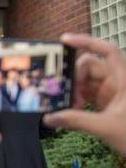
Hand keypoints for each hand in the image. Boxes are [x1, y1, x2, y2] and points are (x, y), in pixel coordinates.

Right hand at [43, 34, 125, 154]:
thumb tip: (49, 118)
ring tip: (68, 106)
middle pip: (91, 66)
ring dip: (74, 90)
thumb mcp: (106, 128)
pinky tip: (70, 110)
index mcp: (125, 80)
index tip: (64, 40)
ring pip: (87, 81)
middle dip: (75, 77)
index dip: (87, 41)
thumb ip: (76, 121)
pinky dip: (77, 100)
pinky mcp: (109, 104)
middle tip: (65, 93)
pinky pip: (88, 94)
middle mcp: (119, 81)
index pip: (107, 51)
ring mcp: (114, 92)